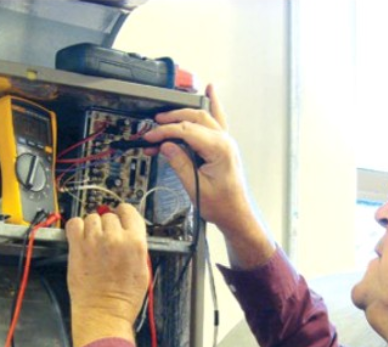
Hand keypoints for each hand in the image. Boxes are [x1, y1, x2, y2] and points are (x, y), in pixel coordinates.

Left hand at [65, 204, 149, 346]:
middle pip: (109, 216)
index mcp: (135, 242)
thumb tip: (129, 231)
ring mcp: (94, 241)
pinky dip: (76, 228)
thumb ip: (137, 245)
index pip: (128, 211)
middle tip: (106, 240)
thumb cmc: (124, 298)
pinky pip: (74, 223)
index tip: (120, 217)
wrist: (104, 313)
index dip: (123, 213)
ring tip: (93, 242)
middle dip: (108, 226)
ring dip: (92, 227)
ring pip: (91, 218)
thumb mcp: (143, 269)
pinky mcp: (77, 247)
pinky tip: (81, 238)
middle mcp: (115, 238)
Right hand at [145, 84, 274, 268]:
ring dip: (184, 114)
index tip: (150, 137)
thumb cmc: (222, 205)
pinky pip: (218, 119)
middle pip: (195, 118)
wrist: (237, 215)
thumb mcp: (195, 187)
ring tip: (166, 115)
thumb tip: (166, 146)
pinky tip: (211, 91)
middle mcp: (225, 141)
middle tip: (154, 125)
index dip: (165, 132)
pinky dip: (213, 105)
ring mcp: (226, 142)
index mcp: (219, 149)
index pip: (187, 131)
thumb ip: (180, 164)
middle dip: (172, 119)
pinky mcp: (224, 146)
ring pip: (204, 116)